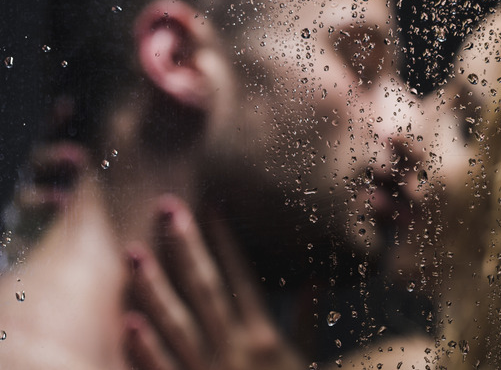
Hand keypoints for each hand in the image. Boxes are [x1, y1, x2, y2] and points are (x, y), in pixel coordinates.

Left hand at [124, 196, 303, 369]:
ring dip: (155, 288)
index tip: (210, 205)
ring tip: (134, 253)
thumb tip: (315, 279)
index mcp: (262, 335)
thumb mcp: (301, 357)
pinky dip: (145, 349)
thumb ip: (308, 319)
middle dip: (187, 248)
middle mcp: (234, 347)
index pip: (241, 276)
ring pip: (177, 324)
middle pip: (206, 289)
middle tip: (168, 207)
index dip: (225, 240)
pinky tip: (127, 322)